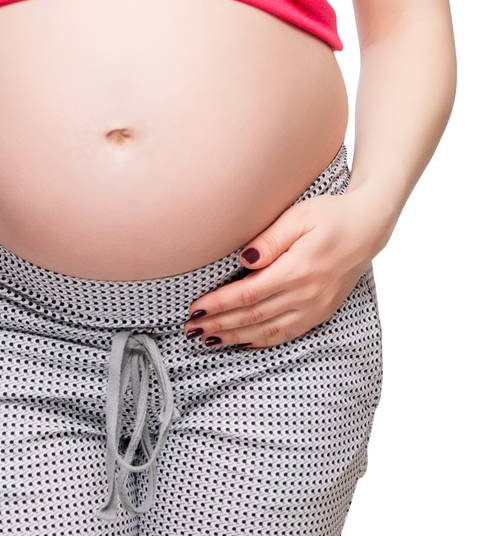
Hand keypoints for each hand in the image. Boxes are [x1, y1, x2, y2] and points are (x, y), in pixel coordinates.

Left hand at [182, 191, 378, 349]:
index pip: (249, 294)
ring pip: (268, 331)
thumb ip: (270, 239)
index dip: (220, 304)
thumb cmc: (330, 215)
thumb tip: (243, 258)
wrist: (367, 228)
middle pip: (254, 317)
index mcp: (298, 270)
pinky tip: (243, 342)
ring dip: (236, 337)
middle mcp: (307, 295)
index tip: (195, 308)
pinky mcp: (321, 312)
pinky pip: (287, 334)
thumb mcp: (299, 216)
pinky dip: (262, 341)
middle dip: (220, 324)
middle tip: (190, 329)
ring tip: (208, 339)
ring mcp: (315, 307)